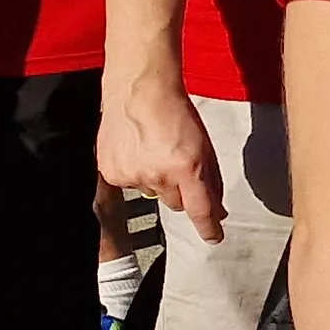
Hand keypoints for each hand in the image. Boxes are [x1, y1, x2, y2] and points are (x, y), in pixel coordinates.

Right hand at [98, 65, 226, 244]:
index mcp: (187, 167)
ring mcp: (132, 175)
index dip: (209, 227)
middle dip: (181, 192)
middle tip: (178, 165)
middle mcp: (158, 175)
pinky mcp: (111, 172)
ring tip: (155, 150)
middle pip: (176, 204)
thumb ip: (211, 181)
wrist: (139, 91)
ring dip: (157, 179)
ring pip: (152, 194)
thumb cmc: (177, 115)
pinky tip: (137, 151)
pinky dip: (136, 172)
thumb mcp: (205, 147)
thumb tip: (217, 211)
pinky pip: (130, 185)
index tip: (214, 238)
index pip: (200, 209)